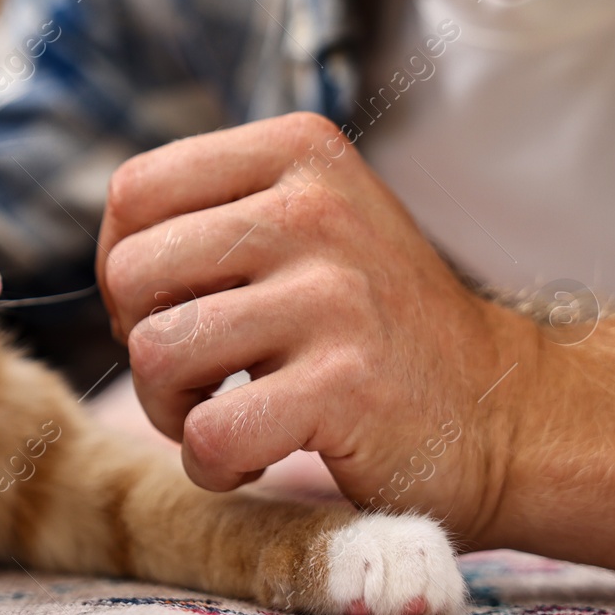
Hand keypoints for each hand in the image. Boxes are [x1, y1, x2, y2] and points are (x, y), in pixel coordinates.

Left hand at [96, 112, 537, 542]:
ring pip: (156, 353)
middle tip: (199, 374)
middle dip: (141, 340)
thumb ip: (212, 212)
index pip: (133, 191)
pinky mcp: (348, 388)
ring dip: (170, 409)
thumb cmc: (375, 321)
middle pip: (131, 273)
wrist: (507, 409)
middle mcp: (314, 208)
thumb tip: (107, 254)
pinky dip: (212, 464)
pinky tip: (255, 459)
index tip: (174, 307)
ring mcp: (335, 296)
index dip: (123, 264)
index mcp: (297, 150)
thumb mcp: (308, 220)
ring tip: (222, 414)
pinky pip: (208, 433)